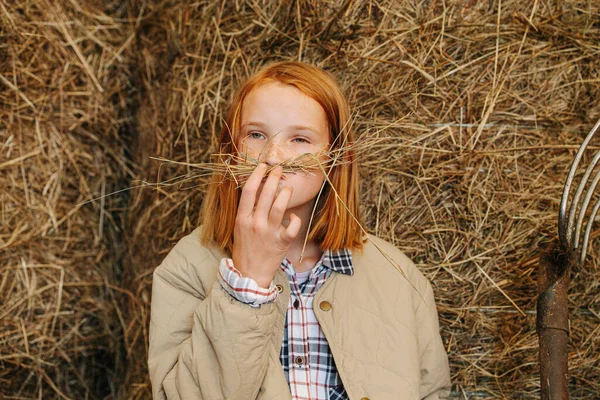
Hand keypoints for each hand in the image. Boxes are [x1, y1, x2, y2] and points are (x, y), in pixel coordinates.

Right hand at [232, 163, 301, 287]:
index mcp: (242, 219)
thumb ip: (247, 211)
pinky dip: (294, 218)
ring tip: (288, 187)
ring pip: (279, 207)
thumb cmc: (245, 249)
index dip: (256, 175)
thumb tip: (256, 191)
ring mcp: (268, 233)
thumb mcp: (239, 228)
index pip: (249, 191)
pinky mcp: (281, 242)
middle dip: (273, 178)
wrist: (250, 274)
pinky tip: (293, 216)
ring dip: (285, 193)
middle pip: (265, 194)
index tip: (262, 166)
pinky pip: (292, 226)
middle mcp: (255, 223)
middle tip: (279, 169)